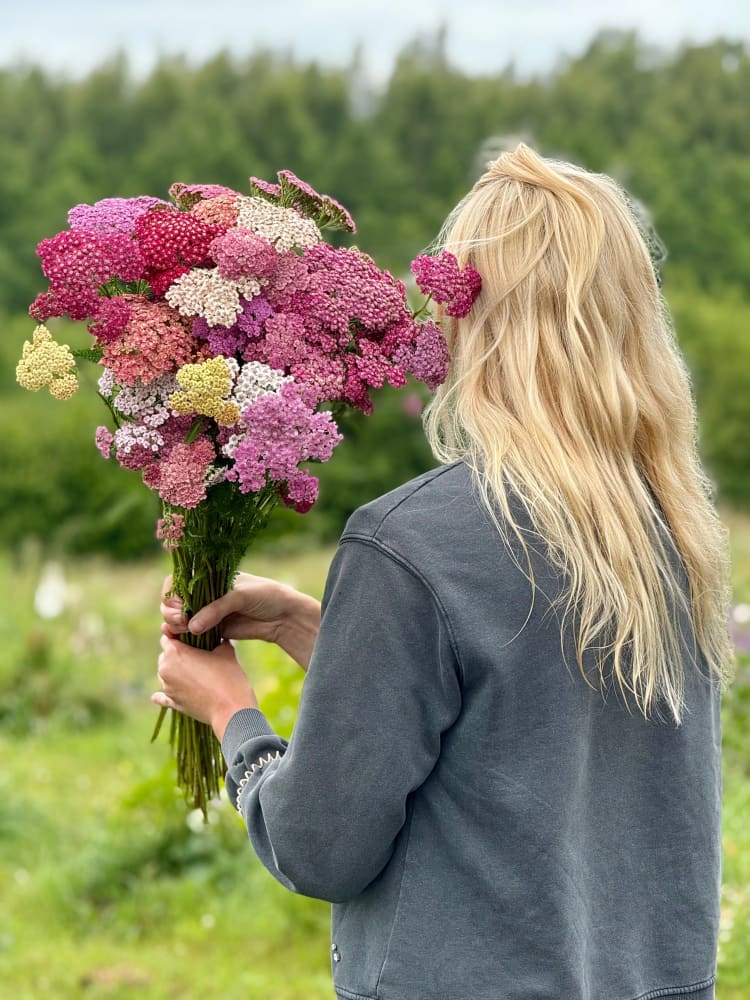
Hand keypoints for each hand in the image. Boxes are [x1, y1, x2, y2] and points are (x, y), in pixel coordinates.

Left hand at [152, 635, 257, 740]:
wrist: (231, 709)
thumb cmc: (228, 677)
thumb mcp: (226, 651)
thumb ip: (218, 641)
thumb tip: (219, 637)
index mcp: (175, 653)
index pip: (168, 637)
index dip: (179, 636)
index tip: (190, 638)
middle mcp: (165, 669)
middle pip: (165, 655)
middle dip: (177, 654)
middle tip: (195, 654)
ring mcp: (167, 688)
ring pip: (165, 674)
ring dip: (174, 672)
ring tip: (192, 672)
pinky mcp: (172, 703)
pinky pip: (162, 696)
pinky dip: (164, 693)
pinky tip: (167, 692)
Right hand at [160, 572, 320, 669]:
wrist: (284, 617)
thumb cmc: (265, 596)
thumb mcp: (241, 596)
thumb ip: (217, 609)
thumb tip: (192, 627)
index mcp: (209, 577)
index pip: (178, 581)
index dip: (172, 593)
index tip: (179, 604)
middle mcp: (204, 594)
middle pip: (172, 602)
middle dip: (171, 611)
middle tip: (183, 619)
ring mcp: (206, 613)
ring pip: (177, 618)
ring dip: (174, 624)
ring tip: (185, 629)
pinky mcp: (212, 630)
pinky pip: (190, 634)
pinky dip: (181, 636)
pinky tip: (178, 638)